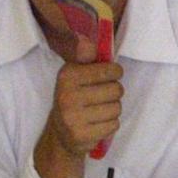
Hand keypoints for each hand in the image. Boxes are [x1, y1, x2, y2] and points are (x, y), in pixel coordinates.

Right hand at [34, 33, 121, 177]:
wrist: (61, 134)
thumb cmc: (74, 98)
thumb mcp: (76, 74)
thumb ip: (85, 57)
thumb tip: (87, 42)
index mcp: (67, 76)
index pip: (111, 70)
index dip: (115, 73)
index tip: (109, 76)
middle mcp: (67, 95)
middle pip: (117, 90)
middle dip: (114, 94)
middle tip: (101, 98)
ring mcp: (73, 117)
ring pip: (117, 108)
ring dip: (112, 110)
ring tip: (98, 111)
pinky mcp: (81, 135)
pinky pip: (114, 125)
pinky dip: (110, 125)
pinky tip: (97, 123)